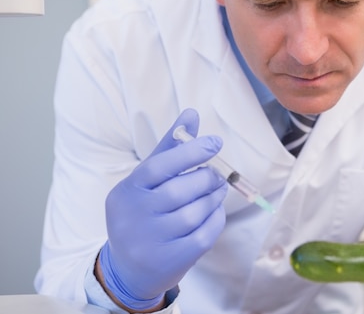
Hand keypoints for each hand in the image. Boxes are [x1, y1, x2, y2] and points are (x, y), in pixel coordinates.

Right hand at [98, 108, 227, 310]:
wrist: (129, 268)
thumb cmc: (144, 211)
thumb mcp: (149, 179)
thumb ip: (170, 147)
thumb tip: (191, 113)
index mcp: (128, 190)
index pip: (158, 166)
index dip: (190, 152)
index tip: (215, 142)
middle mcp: (134, 216)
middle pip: (180, 190)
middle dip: (207, 178)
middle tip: (217, 175)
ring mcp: (150, 241)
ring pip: (194, 213)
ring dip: (213, 199)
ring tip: (216, 192)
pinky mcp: (170, 260)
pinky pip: (204, 235)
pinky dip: (215, 220)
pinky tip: (214, 212)